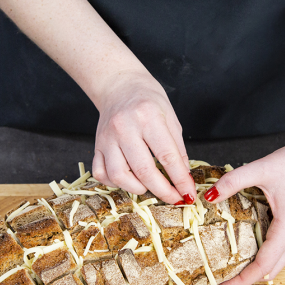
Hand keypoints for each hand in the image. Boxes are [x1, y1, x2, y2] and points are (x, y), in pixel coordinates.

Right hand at [91, 71, 195, 204]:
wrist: (120, 85)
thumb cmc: (148, 100)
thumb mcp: (170, 118)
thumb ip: (177, 148)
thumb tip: (184, 178)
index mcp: (147, 117)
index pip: (167, 156)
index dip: (180, 180)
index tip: (188, 194)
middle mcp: (124, 128)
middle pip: (143, 170)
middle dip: (162, 191)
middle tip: (174, 199)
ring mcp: (107, 138)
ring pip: (118, 175)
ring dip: (137, 188)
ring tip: (148, 186)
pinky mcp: (96, 145)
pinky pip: (101, 173)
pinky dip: (114, 183)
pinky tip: (127, 179)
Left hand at [206, 138, 284, 284]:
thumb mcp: (259, 169)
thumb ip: (232, 181)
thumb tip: (208, 196)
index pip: (264, 265)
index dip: (243, 279)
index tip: (222, 284)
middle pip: (271, 270)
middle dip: (248, 279)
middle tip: (222, 280)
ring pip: (278, 262)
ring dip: (257, 270)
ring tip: (232, 269)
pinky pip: (280, 251)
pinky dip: (265, 258)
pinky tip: (248, 251)